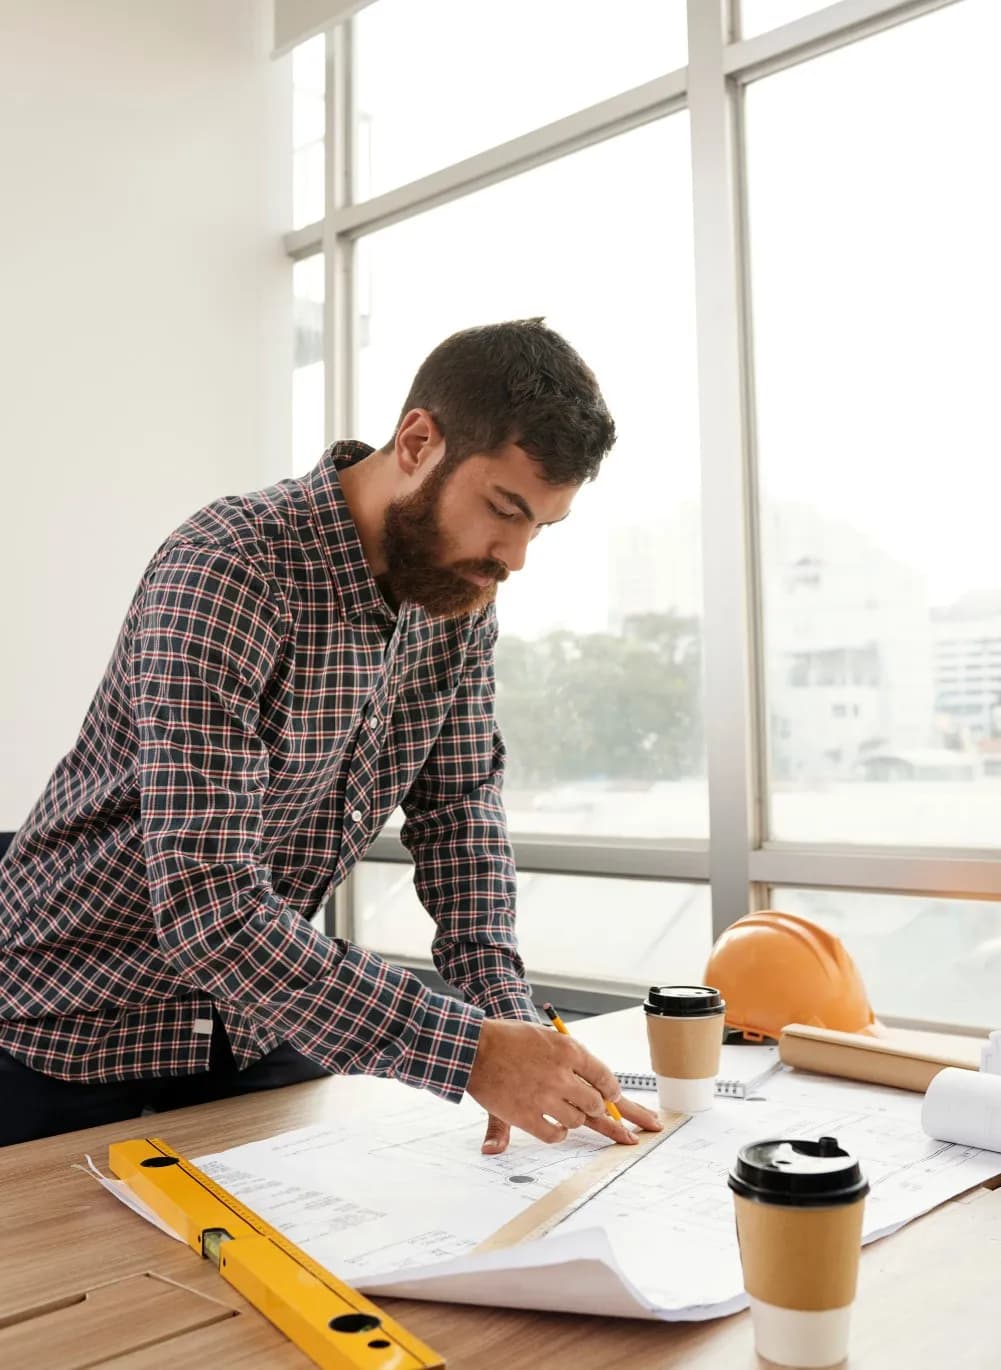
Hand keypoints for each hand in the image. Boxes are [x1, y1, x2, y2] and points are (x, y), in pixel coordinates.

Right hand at [468, 1019, 662, 1151]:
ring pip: (577, 1120)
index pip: (605, 1077)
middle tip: (599, 1113)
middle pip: (595, 1103)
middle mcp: (560, 1074)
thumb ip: (570, 1061)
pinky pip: (555, 1135)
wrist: (474, 1048)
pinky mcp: (526, 1116)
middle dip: (598, 1109)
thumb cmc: (510, 1039)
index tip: (613, 1098)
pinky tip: (555, 1128)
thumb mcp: (545, 1038)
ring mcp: (544, 1097)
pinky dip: (558, 1134)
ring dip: (575, 1119)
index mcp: (568, 1050)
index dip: (613, 1091)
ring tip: (565, 1113)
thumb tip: (591, 1083)